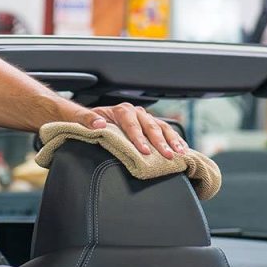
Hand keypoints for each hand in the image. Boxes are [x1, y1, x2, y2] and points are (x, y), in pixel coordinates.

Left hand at [68, 102, 187, 159]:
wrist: (92, 118)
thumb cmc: (88, 121)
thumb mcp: (83, 118)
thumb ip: (88, 120)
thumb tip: (99, 125)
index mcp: (121, 111)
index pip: (132, 126)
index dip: (138, 139)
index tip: (144, 151)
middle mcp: (136, 112)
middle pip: (151, 127)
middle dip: (161, 142)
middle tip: (168, 156)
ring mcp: (145, 117)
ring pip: (162, 127)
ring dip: (172, 140)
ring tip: (180, 153)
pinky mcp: (151, 123)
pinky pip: (166, 130)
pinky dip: (175, 139)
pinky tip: (183, 149)